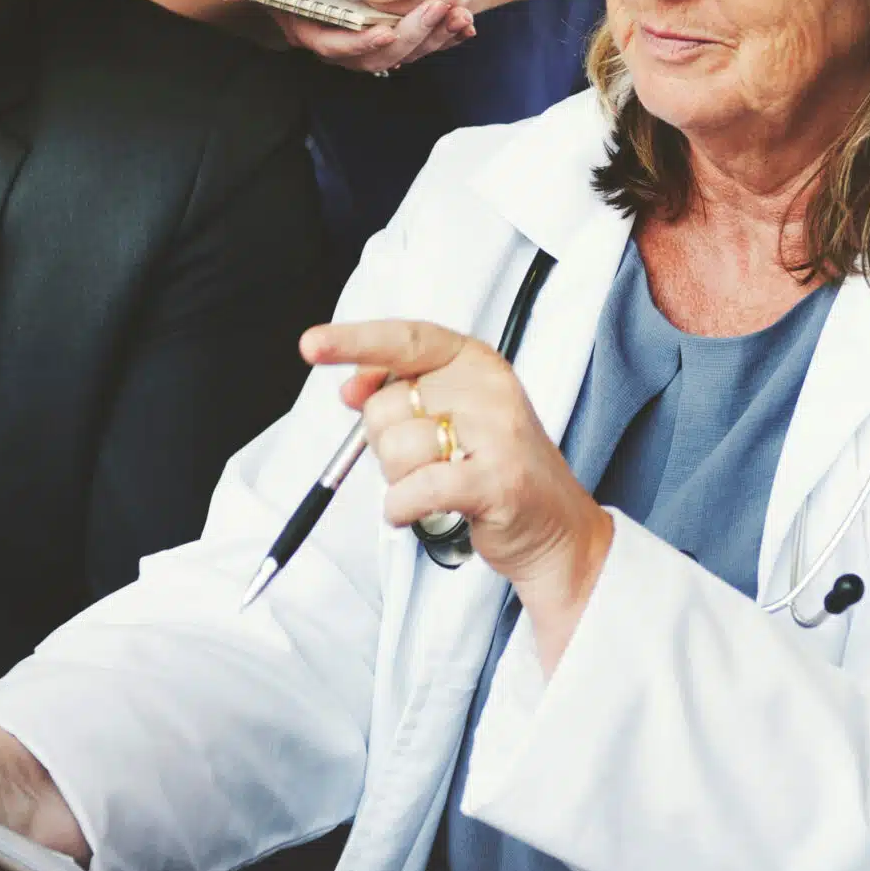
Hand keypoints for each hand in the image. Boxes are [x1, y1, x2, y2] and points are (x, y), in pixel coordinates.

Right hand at [221, 0, 474, 73]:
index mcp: (312, 30)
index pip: (336, 45)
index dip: (360, 42)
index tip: (383, 29)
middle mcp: (343, 45)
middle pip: (379, 56)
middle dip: (410, 36)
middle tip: (437, 10)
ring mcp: (370, 44)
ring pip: (406, 53)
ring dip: (433, 38)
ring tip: (457, 16)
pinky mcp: (393, 36)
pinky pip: (422, 44)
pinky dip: (444, 36)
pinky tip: (465, 23)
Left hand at [302, 318, 612, 671]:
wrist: (557, 531)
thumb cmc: (496, 470)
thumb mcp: (455, 414)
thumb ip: (403, 391)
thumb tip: (349, 386)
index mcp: (476, 362)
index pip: (406, 339)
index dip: (353, 340)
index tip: (312, 344)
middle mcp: (489, 389)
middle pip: (386, 405)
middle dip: (384, 443)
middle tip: (425, 461)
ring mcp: (497, 433)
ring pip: (394, 450)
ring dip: (398, 481)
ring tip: (434, 486)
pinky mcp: (495, 481)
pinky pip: (412, 490)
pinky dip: (400, 509)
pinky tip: (416, 511)